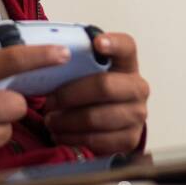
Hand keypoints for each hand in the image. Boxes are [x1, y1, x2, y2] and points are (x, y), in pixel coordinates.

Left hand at [40, 30, 148, 156]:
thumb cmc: (90, 90)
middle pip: (104, 87)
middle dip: (70, 95)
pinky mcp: (130, 139)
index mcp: (127, 63)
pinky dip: (72, 138)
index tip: (97, 43)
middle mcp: (137, 88)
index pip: (126, 46)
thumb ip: (76, 61)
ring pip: (96, 118)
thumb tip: (47, 57)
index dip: (114, 43)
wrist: (108, 121)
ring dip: (66, 121)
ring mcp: (137, 115)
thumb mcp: (87, 72)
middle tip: (49, 102)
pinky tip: (60, 134)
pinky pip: (96, 141)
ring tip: (50, 120)